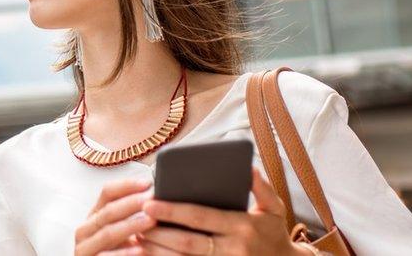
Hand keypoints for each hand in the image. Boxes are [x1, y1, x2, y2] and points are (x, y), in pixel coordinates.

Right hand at [74, 177, 158, 255]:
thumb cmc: (120, 250)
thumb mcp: (124, 230)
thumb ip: (131, 213)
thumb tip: (154, 193)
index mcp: (95, 215)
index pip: (107, 192)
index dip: (127, 186)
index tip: (147, 183)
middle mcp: (86, 229)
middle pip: (108, 211)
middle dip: (132, 204)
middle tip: (151, 200)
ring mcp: (85, 248)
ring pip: (108, 233)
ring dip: (131, 226)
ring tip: (151, 221)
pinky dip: (124, 253)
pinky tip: (141, 249)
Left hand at [137, 166, 305, 254]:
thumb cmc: (274, 234)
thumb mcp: (274, 209)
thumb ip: (261, 187)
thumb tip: (247, 165)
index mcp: (241, 226)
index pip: (201, 216)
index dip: (172, 210)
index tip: (149, 202)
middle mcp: (232, 249)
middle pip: (188, 243)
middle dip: (159, 233)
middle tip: (136, 222)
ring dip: (159, 252)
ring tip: (137, 240)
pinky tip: (152, 255)